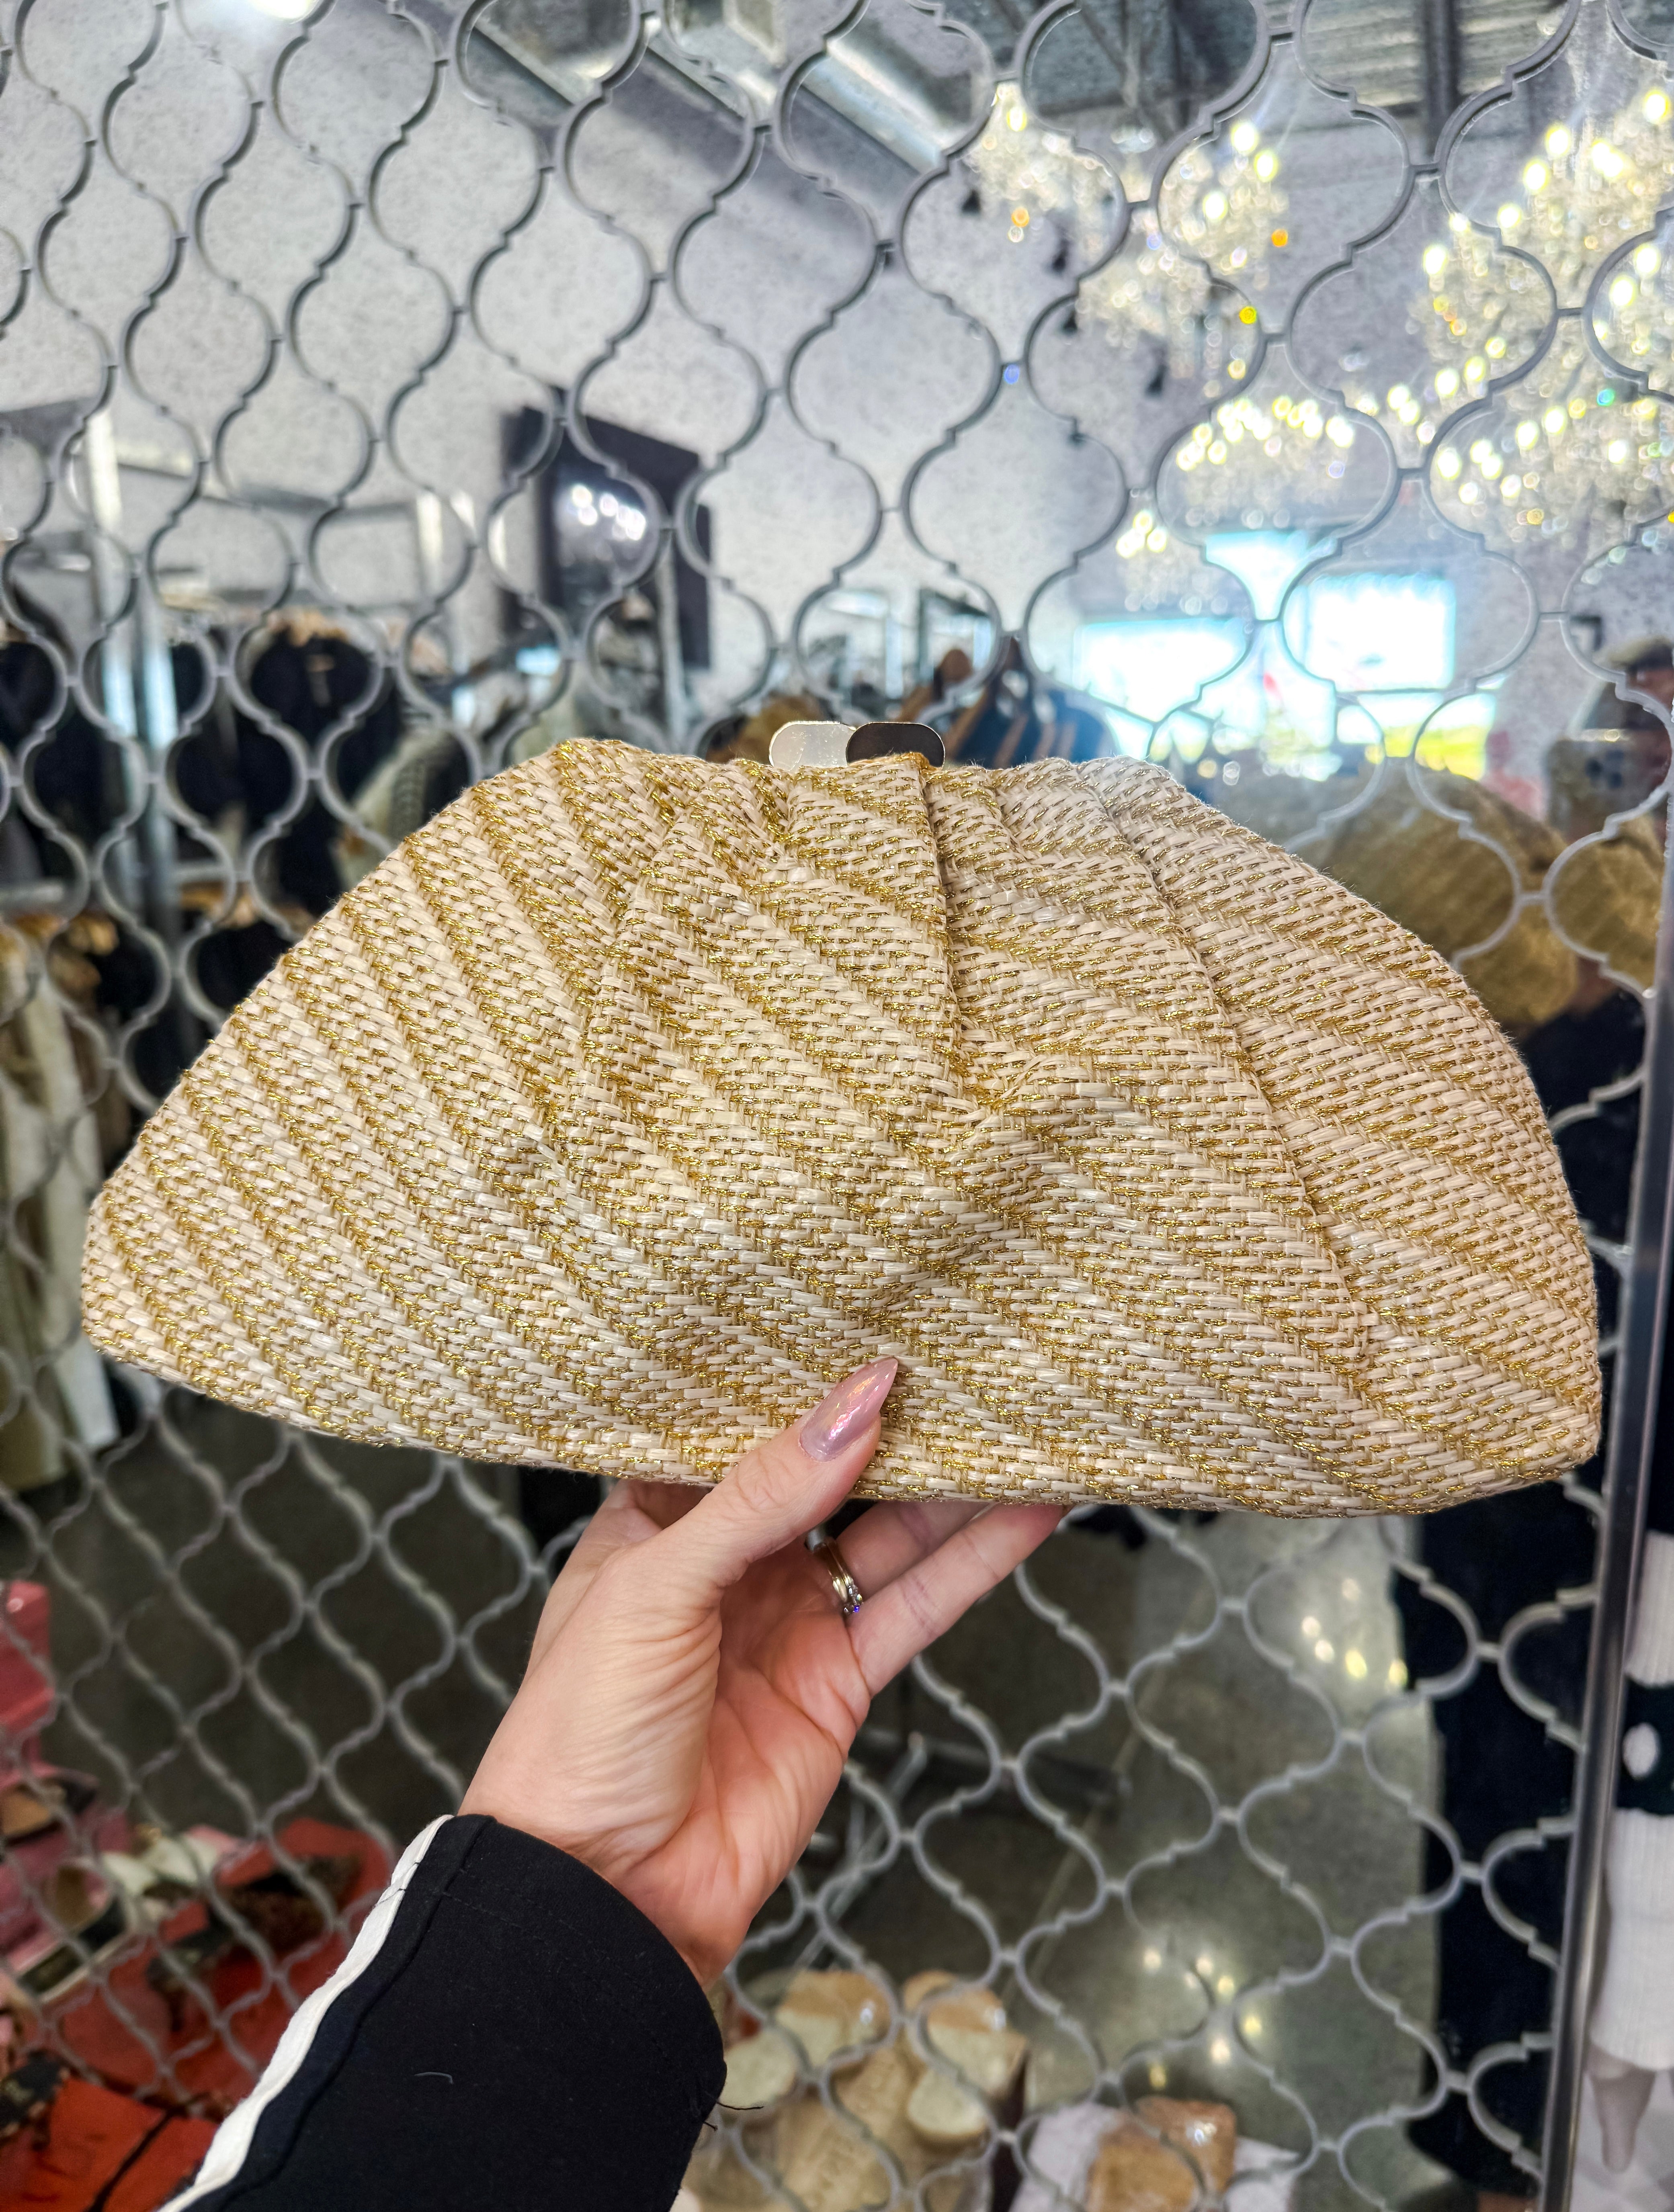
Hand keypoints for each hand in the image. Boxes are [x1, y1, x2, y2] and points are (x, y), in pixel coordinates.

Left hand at [461, 1360, 1062, 1984]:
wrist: (604, 1889)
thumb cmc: (580, 1728)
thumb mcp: (657, 1584)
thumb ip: (761, 1495)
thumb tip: (855, 1405)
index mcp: (655, 1520)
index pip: (737, 1428)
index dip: (796, 1379)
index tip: (863, 1318)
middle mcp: (729, 1560)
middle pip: (827, 1475)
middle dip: (891, 1425)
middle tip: (963, 1358)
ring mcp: (789, 1618)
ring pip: (888, 1534)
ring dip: (953, 1486)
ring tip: (1021, 1421)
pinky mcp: (840, 1679)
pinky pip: (916, 1605)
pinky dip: (976, 1560)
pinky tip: (1029, 1510)